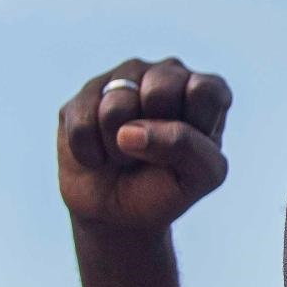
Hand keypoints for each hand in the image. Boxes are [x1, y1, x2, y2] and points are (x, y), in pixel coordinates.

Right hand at [59, 57, 231, 231]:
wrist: (120, 213)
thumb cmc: (168, 188)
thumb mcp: (200, 176)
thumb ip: (187, 147)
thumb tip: (129, 131)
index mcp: (204, 89)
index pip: (204, 91)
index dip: (194, 129)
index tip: (190, 150)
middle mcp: (166, 73)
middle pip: (159, 90)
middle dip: (154, 135)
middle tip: (154, 152)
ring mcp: (122, 79)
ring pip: (116, 107)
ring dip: (120, 149)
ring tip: (125, 155)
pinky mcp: (83, 97)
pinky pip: (82, 124)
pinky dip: (91, 154)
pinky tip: (99, 156)